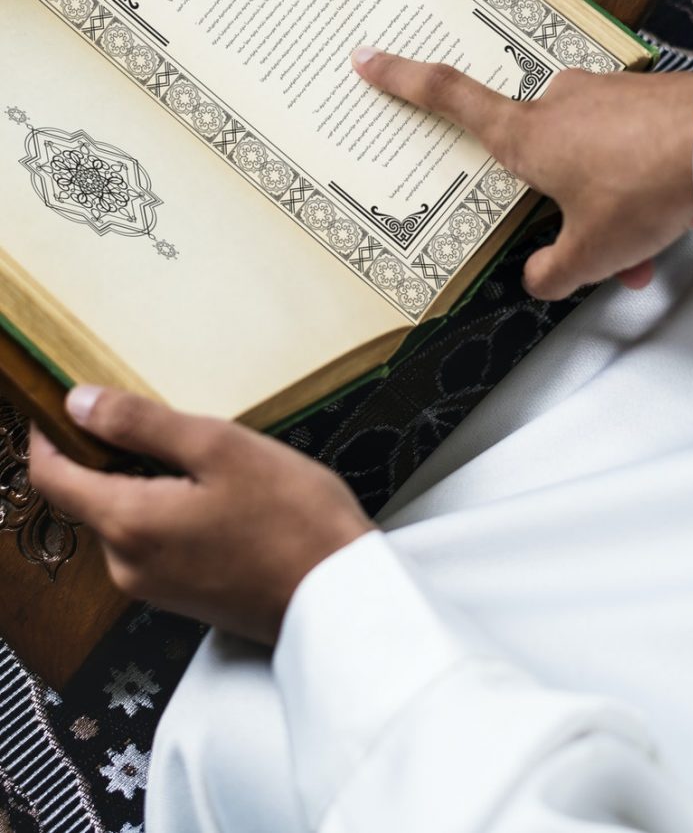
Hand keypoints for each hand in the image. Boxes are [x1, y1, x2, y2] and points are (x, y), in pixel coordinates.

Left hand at [30, 387, 373, 644]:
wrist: (339, 596)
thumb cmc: (290, 515)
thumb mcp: (219, 447)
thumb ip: (141, 424)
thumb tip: (77, 403)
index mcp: (126, 523)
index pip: (51, 476)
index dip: (48, 434)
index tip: (63, 401)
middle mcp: (125, 564)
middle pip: (90, 496)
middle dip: (112, 454)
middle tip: (166, 421)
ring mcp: (153, 586)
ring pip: (125, 517)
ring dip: (147, 481)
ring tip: (206, 458)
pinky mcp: (182, 597)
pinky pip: (153, 541)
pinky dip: (168, 509)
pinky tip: (219, 496)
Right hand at [352, 48, 692, 299]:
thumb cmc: (645, 188)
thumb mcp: (591, 253)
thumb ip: (554, 272)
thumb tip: (538, 278)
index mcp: (526, 135)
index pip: (450, 98)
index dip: (403, 81)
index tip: (369, 58)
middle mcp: (558, 105)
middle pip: (539, 159)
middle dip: (564, 208)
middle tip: (597, 254)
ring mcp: (604, 94)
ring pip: (591, 160)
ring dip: (611, 208)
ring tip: (647, 251)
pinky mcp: (644, 96)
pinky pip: (627, 147)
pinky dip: (639, 186)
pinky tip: (671, 219)